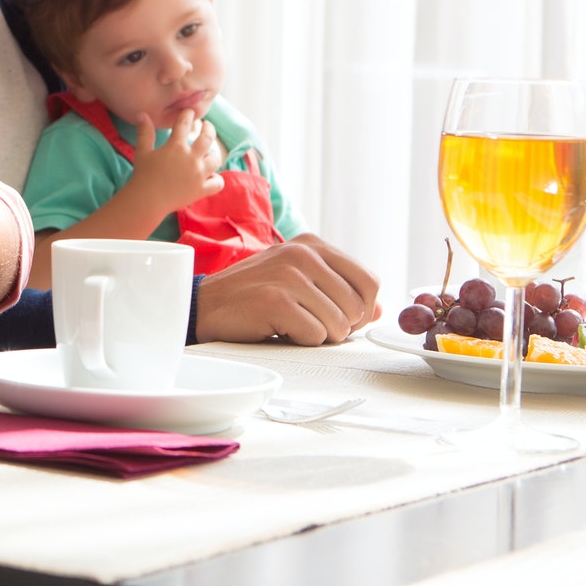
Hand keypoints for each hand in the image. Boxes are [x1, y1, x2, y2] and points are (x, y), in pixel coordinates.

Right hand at [122, 110, 223, 215]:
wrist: (147, 200)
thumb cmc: (143, 175)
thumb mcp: (142, 151)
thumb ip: (144, 132)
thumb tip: (142, 114)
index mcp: (176, 146)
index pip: (185, 123)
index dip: (187, 115)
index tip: (189, 112)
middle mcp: (191, 158)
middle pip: (207, 137)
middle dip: (208, 128)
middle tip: (206, 125)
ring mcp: (199, 174)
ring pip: (215, 159)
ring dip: (213, 153)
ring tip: (209, 152)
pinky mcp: (201, 189)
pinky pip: (217, 183)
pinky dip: (216, 179)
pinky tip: (211, 176)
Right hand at [194, 233, 379, 345]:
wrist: (204, 304)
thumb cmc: (252, 295)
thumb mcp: (297, 281)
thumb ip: (339, 290)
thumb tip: (381, 310)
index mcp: (312, 245)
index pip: (369, 281)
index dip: (362, 309)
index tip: (341, 318)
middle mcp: (303, 254)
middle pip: (358, 307)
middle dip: (340, 326)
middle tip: (310, 323)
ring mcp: (289, 276)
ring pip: (339, 325)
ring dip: (319, 335)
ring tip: (290, 324)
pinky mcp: (277, 301)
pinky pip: (316, 336)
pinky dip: (300, 340)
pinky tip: (278, 328)